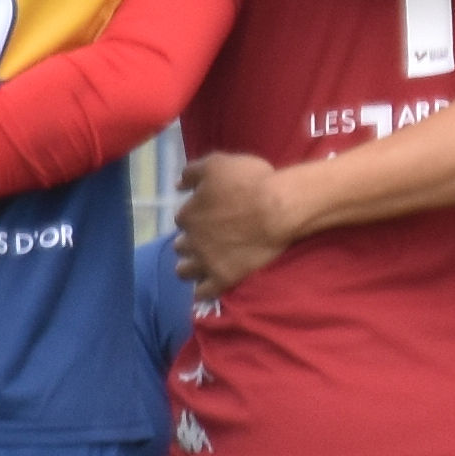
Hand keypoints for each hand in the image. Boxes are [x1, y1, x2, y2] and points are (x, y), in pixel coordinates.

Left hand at [169, 151, 294, 293]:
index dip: (195, 217)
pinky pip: (203, 292)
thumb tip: (177, 185)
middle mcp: (192, 239)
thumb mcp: (217, 164)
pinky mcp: (223, 278)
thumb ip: (191, 173)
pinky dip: (202, 290)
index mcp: (189, 213)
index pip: (183, 219)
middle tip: (205, 239)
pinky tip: (206, 286)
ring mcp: (206, 261)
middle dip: (190, 242)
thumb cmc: (250, 182)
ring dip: (189, 266)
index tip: (207, 215)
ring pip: (184, 270)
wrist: (277, 208)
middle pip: (180, 245)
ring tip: (200, 265)